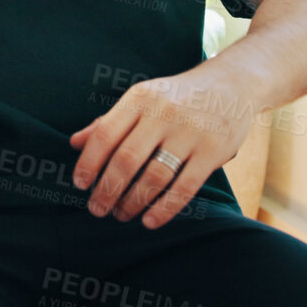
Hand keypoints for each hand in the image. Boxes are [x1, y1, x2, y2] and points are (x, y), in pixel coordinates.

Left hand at [68, 67, 253, 228]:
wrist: (231, 84)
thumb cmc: (176, 96)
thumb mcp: (142, 98)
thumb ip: (110, 121)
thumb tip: (75, 143)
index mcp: (140, 98)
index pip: (105, 134)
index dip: (89, 163)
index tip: (80, 185)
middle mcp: (163, 113)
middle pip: (127, 159)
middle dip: (107, 190)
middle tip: (97, 209)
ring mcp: (190, 133)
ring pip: (154, 177)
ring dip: (133, 202)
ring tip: (121, 215)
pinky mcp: (213, 151)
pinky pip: (184, 187)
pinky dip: (164, 208)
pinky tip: (149, 221)